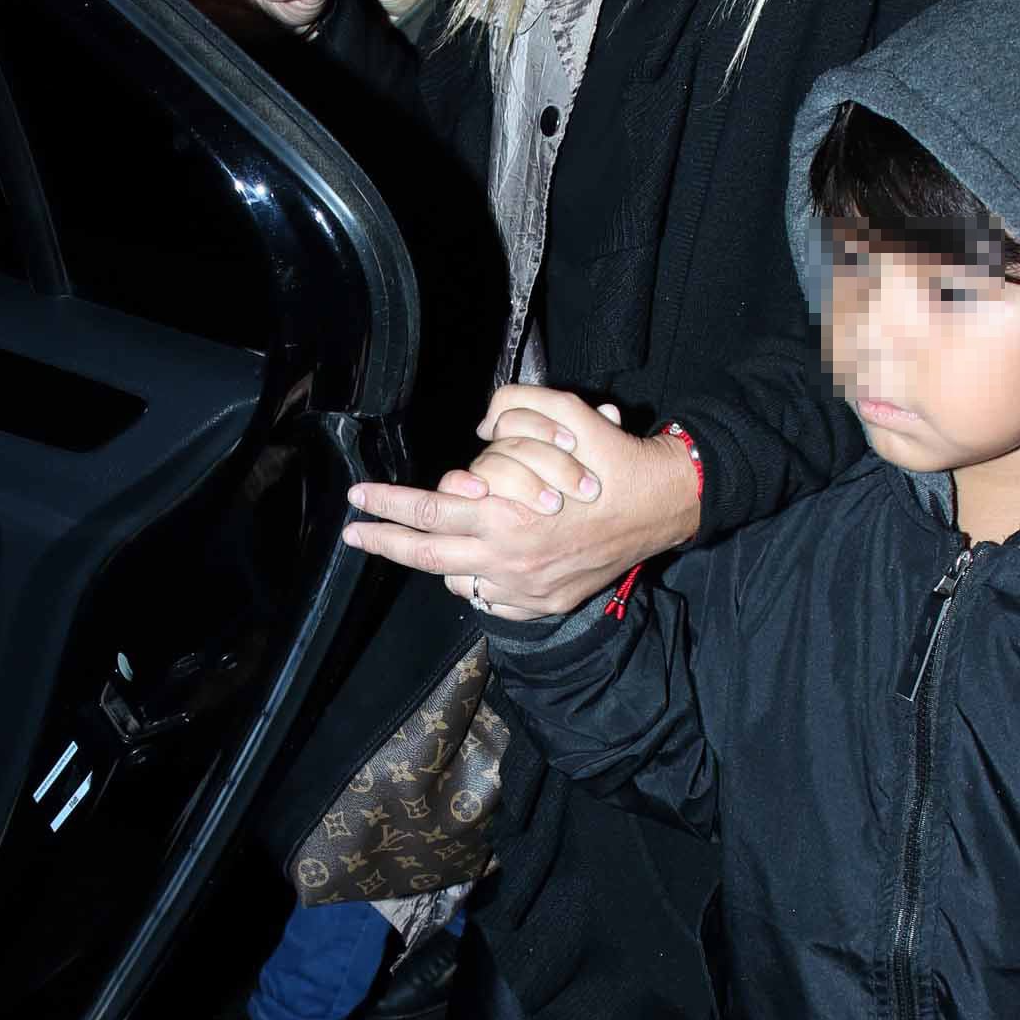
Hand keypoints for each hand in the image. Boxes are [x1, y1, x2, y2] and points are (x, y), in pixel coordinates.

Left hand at [342, 395, 700, 619]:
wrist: (665, 504)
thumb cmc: (612, 459)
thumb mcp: (566, 417)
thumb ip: (513, 415)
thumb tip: (478, 434)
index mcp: (506, 515)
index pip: (426, 512)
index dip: (385, 504)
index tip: (358, 498)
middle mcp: (508, 559)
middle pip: (426, 557)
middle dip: (383, 543)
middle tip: (355, 534)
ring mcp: (527, 589)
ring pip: (458, 582)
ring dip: (440, 562)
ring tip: (428, 543)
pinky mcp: (546, 604)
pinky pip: (493, 601)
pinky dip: (479, 584)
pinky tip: (477, 566)